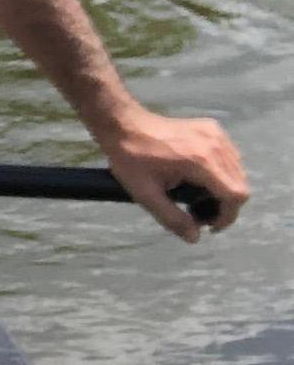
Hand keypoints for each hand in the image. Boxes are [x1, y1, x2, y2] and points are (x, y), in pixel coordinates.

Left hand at [96, 105, 249, 241]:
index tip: (209, 226)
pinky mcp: (213, 129)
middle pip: (240, 185)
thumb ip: (172, 219)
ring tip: (196, 197)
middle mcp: (216, 146)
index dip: (227, 216)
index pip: (235, 195)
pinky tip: (198, 178)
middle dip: (224, 205)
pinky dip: (221, 172)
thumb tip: (195, 238)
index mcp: (201, 162)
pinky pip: (229, 156)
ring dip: (223, 189)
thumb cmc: (131, 161)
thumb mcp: (146, 195)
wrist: (124, 126)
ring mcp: (217, 135)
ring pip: (237, 171)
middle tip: (198, 214)